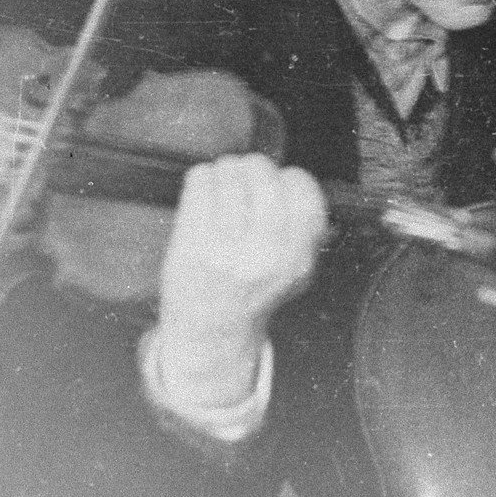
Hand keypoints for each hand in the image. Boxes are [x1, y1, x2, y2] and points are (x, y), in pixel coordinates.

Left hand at [157, 154, 326, 408]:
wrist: (212, 330)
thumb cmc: (253, 291)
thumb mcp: (297, 269)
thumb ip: (304, 230)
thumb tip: (292, 180)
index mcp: (296, 257)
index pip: (302, 189)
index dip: (288, 178)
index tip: (277, 184)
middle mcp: (263, 253)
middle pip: (263, 174)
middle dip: (253, 166)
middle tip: (245, 175)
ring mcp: (225, 249)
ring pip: (230, 173)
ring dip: (226, 169)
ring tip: (223, 181)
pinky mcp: (190, 243)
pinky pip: (200, 182)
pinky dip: (202, 177)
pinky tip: (204, 189)